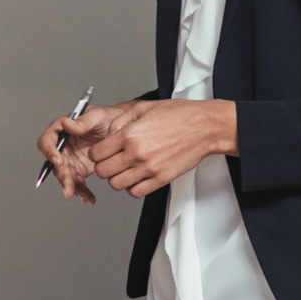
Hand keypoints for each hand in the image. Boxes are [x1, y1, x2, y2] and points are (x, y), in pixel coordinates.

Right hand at [40, 102, 129, 203]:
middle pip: (54, 163)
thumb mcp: (96, 116)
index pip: (47, 141)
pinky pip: (77, 183)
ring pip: (64, 176)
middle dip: (62, 176)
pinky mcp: (80, 169)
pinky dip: (82, 191)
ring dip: (72, 187)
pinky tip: (89, 197)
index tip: (58, 161)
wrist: (122, 131)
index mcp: (60, 130)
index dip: (49, 151)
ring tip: (84, 196)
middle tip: (69, 188)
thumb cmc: (106, 117)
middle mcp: (62, 146)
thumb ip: (81, 122)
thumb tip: (65, 124)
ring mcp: (70, 159)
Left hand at [75, 99, 237, 199]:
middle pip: (102, 171)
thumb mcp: (142, 108)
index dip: (96, 153)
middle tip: (111, 161)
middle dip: (103, 166)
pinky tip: (137, 177)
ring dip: (117, 178)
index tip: (102, 152)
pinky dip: (132, 187)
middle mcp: (136, 153)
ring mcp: (149, 168)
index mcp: (129, 135)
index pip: (96, 154)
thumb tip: (107, 136)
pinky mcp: (161, 179)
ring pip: (116, 184)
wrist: (204, 127)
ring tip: (124, 169)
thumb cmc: (178, 115)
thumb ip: (119, 121)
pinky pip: (135, 192)